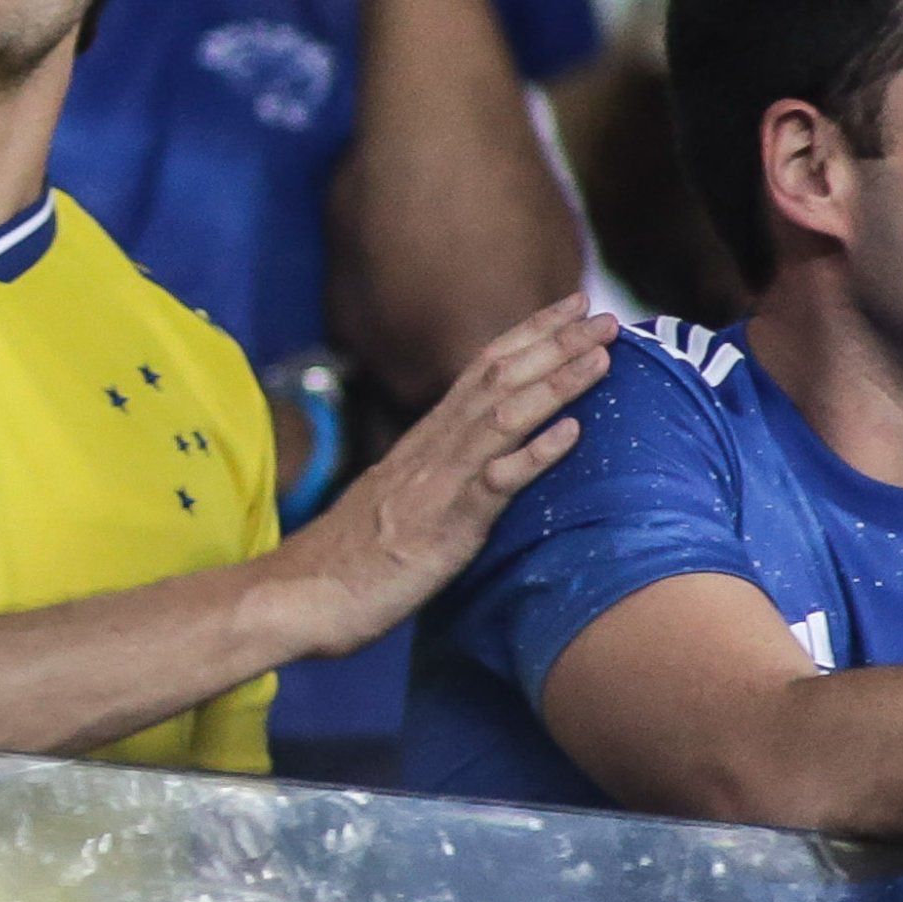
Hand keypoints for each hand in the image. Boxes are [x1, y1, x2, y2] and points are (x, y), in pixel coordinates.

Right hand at [272, 299, 610, 654]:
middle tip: (604, 313)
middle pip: (498, 379)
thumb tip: (471, 472)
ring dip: (556, 383)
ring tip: (602, 355)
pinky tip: (573, 432)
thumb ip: (430, 479)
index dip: (529, 334)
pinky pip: (495, 482)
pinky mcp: (445, 526)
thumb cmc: (345, 562)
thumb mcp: (395, 504)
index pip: (481, 370)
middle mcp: (431, 449)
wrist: (298, 595)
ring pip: (503, 417)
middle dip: (554, 342)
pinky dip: (535, 453)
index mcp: (423, 442)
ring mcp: (437, 483)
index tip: (572, 306)